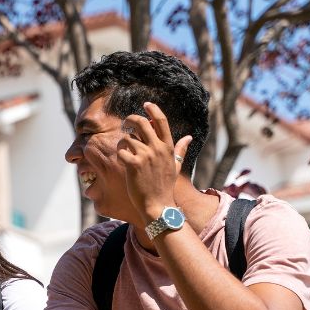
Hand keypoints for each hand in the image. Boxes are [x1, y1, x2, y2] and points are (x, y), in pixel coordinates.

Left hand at [116, 101, 191, 221]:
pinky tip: (123, 161)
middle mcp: (157, 148)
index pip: (161, 121)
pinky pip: (121, 151)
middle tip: (126, 122)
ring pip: (128, 138)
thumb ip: (180, 150)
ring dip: (123, 142)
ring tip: (125, 151)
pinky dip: (119, 154)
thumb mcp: (176, 166)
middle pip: (141, 123)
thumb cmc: (165, 186)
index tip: (146, 104)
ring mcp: (145, 156)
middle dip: (130, 119)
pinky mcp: (133, 164)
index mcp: (168, 147)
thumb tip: (189, 137)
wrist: (157, 204)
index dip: (153, 110)